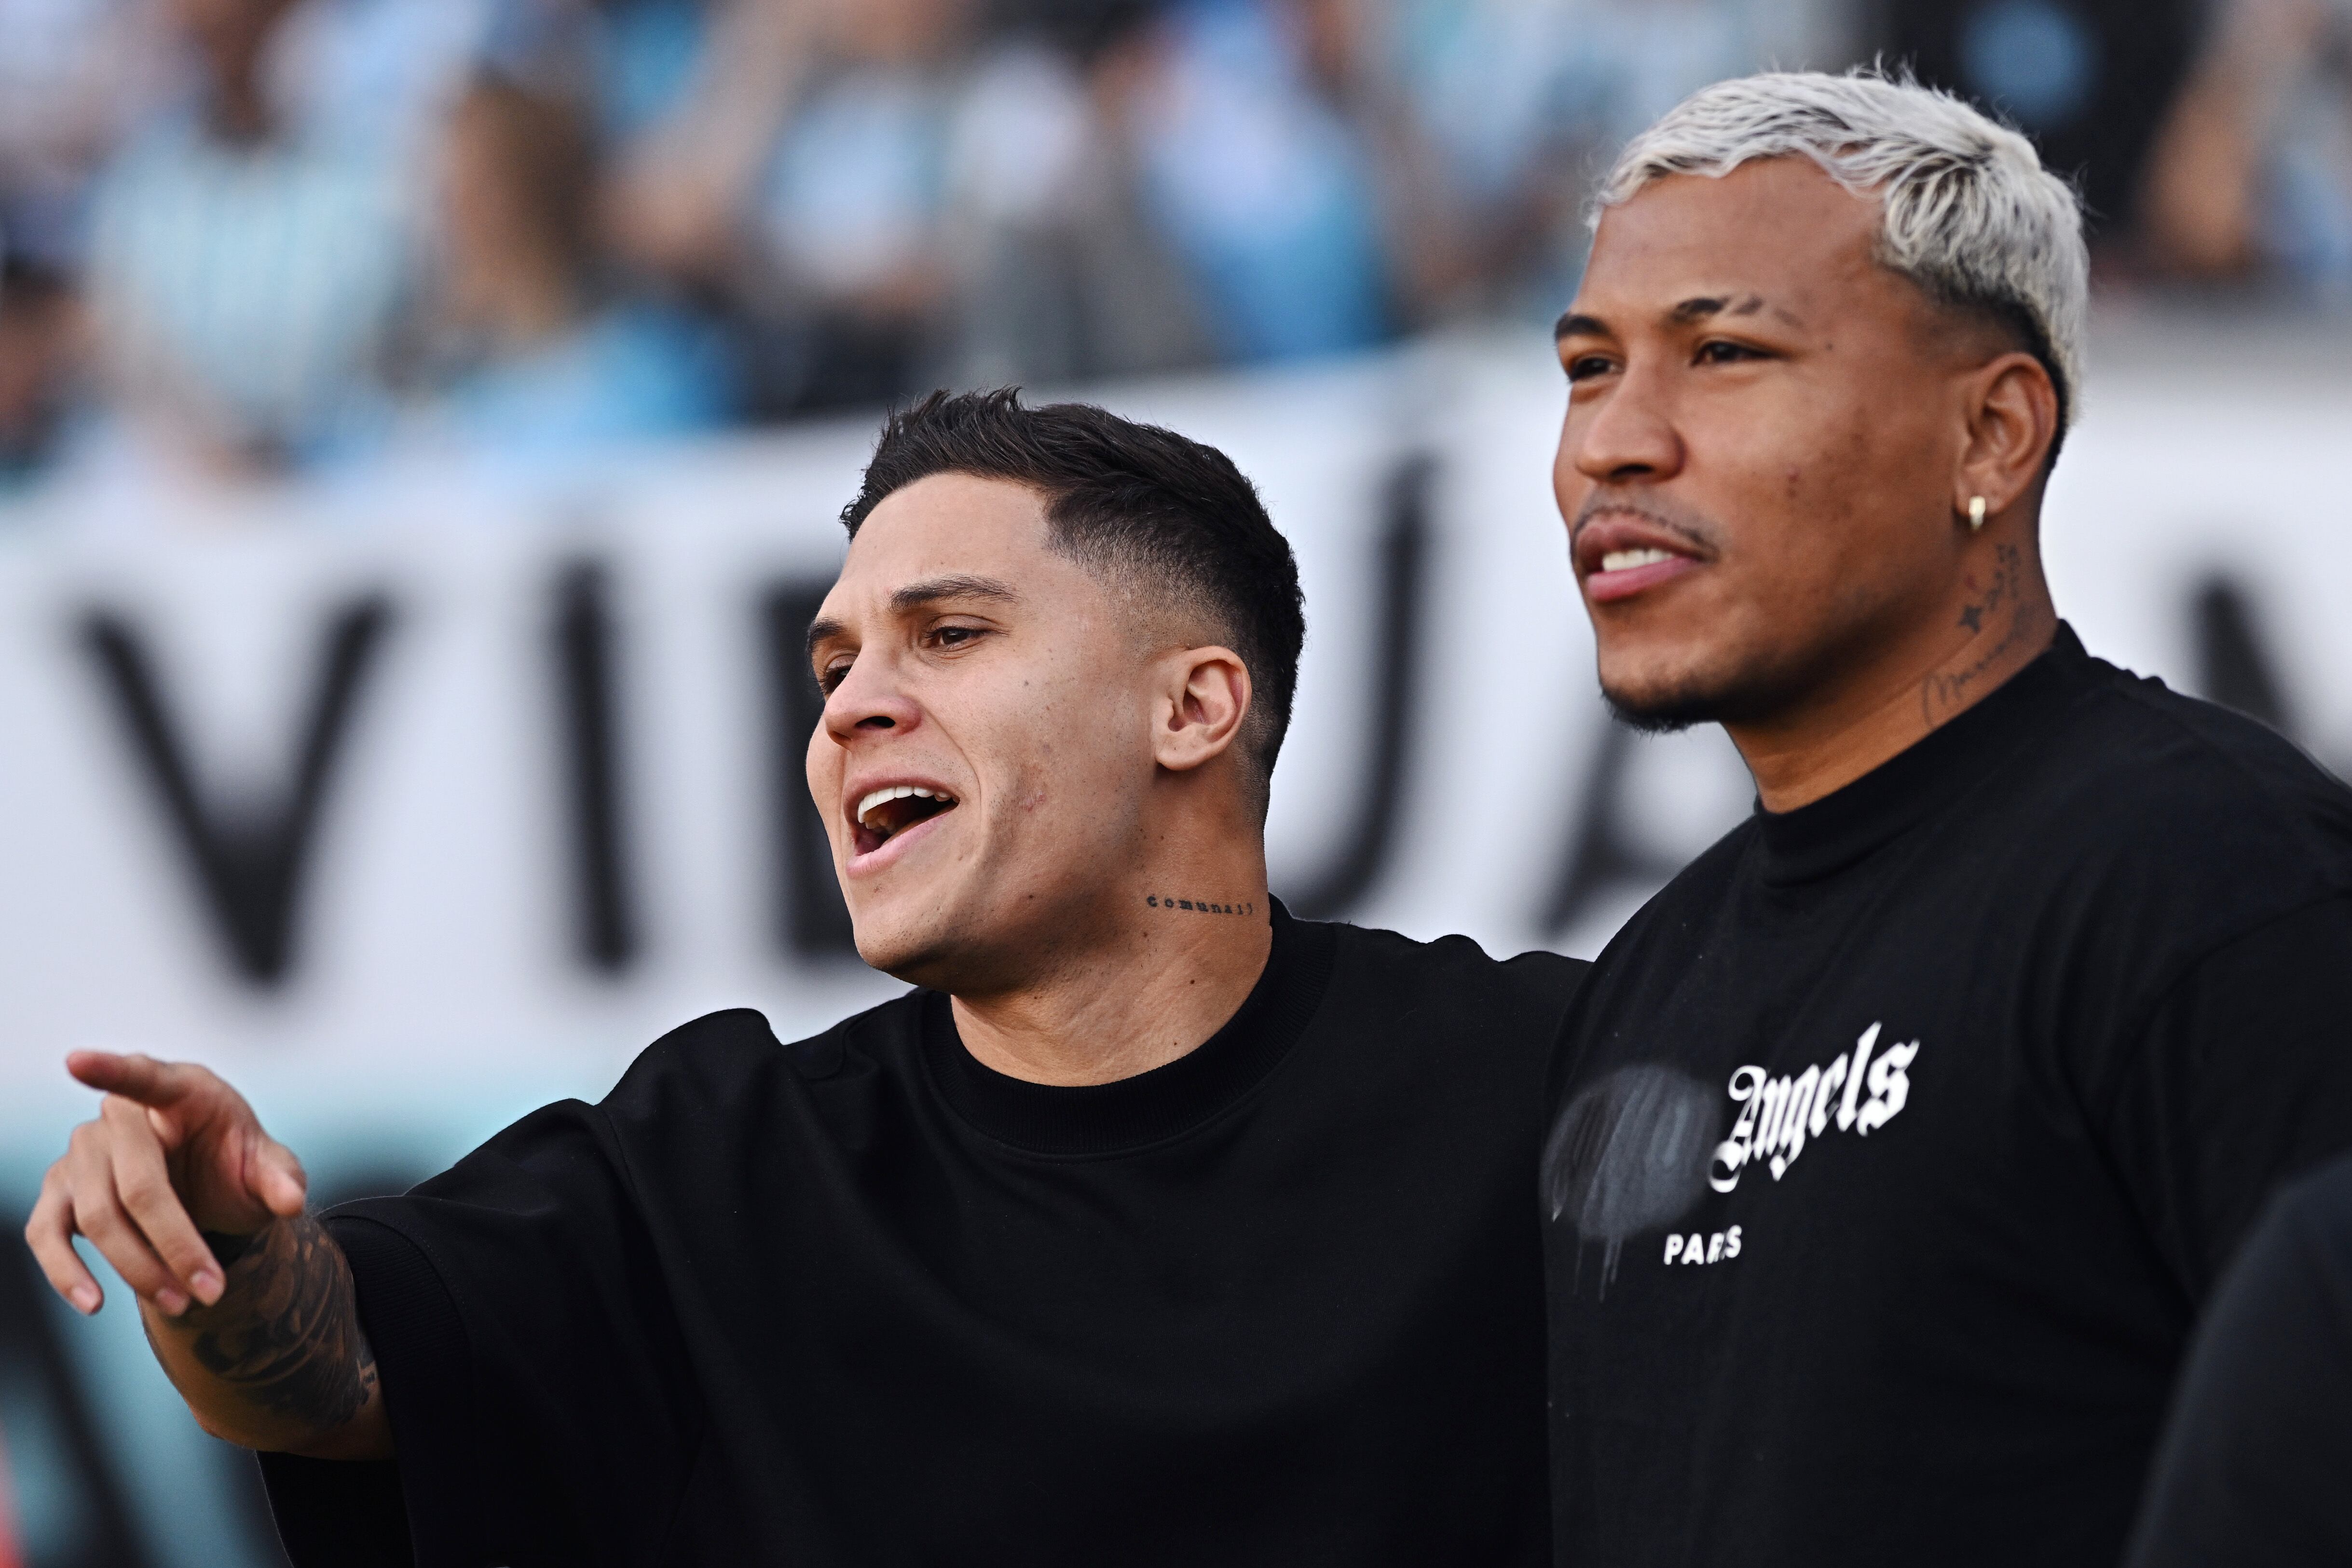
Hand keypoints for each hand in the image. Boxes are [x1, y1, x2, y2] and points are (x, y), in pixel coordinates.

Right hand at [24, 1053, 307, 1317]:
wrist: (207, 1187)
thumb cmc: (234, 1163)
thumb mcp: (267, 1167)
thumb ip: (281, 1177)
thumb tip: (291, 1201)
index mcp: (179, 1091)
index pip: (143, 1077)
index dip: (110, 1070)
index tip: (75, 1060)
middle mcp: (121, 1117)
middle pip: (138, 1186)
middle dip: (176, 1245)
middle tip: (211, 1291)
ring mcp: (84, 1153)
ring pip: (98, 1218)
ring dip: (140, 1269)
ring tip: (184, 1302)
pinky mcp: (60, 1192)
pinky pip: (47, 1234)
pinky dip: (66, 1272)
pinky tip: (93, 1302)